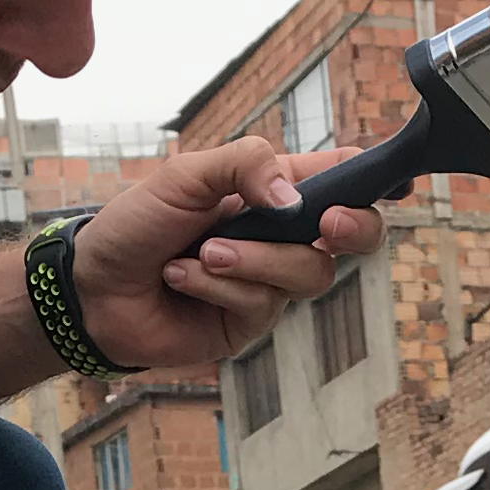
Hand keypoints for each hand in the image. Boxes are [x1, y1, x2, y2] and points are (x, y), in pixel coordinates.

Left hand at [70, 137, 387, 370]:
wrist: (92, 287)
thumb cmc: (136, 224)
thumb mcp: (186, 175)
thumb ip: (245, 166)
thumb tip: (297, 200)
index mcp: (275, 190)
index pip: (342, 178)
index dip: (377, 179)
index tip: (396, 180)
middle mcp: (282, 236)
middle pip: (356, 236)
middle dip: (352, 228)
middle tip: (326, 223)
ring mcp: (270, 282)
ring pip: (308, 273)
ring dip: (253, 259)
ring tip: (200, 253)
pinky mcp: (250, 323)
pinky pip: (262, 303)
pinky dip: (218, 286)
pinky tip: (182, 277)